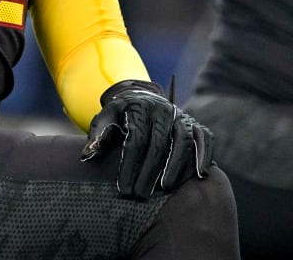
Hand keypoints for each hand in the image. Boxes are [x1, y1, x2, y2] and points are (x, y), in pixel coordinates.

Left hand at [80, 79, 212, 198]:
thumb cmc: (121, 115)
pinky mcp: (196, 124)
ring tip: (166, 188)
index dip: (129, 165)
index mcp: (140, 106)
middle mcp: (164, 109)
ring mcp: (182, 116)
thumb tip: (87, 155)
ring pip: (183, 140)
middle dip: (149, 171)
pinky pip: (204, 138)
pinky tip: (199, 174)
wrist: (141, 97)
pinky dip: (204, 154)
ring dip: (176, 165)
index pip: (136, 138)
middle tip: (140, 195)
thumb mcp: (105, 118)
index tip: (123, 189)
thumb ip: (97, 135)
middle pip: (159, 142)